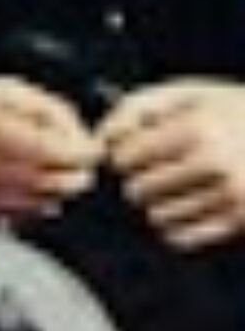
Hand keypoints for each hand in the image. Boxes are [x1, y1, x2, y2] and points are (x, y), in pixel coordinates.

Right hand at [0, 77, 100, 222]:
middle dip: (75, 175)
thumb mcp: (2, 90)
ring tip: (42, 174)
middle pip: (52, 184)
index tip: (90, 149)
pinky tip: (15, 191)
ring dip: (51, 193)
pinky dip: (23, 210)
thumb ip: (49, 109)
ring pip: (35, 206)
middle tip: (75, 165)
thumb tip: (82, 140)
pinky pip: (10, 221)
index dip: (85, 153)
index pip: (58, 153)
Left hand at [100, 79, 244, 249]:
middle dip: (142, 180)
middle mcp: (214, 161)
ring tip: (181, 186)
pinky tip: (191, 205)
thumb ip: (138, 106)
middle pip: (136, 190)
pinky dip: (178, 226)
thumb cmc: (234, 111)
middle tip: (162, 169)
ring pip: (156, 216)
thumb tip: (100, 138)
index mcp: (199, 126)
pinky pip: (180, 238)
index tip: (140, 150)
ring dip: (160, 204)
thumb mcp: (190, 92)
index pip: (125, 157)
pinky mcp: (239, 219)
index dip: (126, 153)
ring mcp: (230, 194)